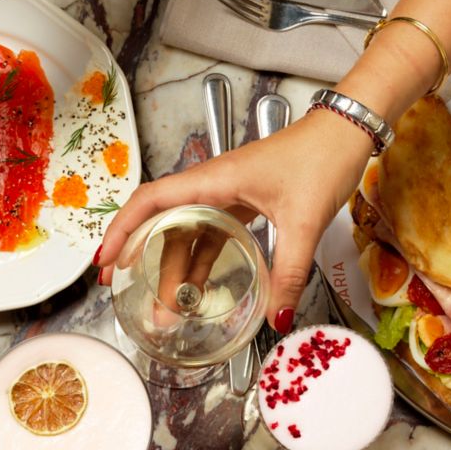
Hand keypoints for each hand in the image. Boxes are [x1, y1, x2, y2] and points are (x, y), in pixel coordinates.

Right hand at [95, 109, 373, 332]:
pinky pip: (208, 234)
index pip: (149, 201)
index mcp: (213, 180)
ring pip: (184, 234)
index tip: (104, 260)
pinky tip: (194, 288)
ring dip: (171, 269)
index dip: (120, 229)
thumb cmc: (321, 158)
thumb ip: (289, 272)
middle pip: (162, 226)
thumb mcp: (304, 221)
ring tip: (164, 308)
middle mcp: (210, 186)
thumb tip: (277, 316)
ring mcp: (224, 194)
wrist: (345, 133)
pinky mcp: (240, 202)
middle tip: (127, 297)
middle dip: (141, 263)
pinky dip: (197, 262)